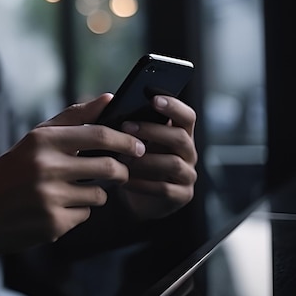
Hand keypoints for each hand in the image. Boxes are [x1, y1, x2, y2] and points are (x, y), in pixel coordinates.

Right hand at [0, 94, 145, 290]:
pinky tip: (53, 209)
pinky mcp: (53, 224)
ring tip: (69, 191)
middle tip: (119, 171)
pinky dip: (76, 212)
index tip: (139, 145)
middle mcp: (46, 168)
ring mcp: (50, 198)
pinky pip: (84, 215)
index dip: (125, 140)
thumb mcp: (33, 140)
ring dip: (94, 193)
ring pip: (99, 195)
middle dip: (121, 171)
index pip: (98, 134)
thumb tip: (109, 99)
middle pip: (109, 168)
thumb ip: (72, 118)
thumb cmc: (6, 173)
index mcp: (41, 141)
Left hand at [117, 95, 197, 220]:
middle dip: (152, 131)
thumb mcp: (131, 140)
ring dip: (146, 159)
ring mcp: (187, 175)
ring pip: (173, 163)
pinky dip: (143, 184)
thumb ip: (124, 121)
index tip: (153, 99)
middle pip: (180, 137)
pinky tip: (124, 180)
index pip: (186, 116)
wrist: (135, 197)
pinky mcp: (181, 196)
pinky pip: (164, 188)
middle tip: (126, 127)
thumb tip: (107, 100)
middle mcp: (188, 152)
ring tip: (123, 158)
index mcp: (180, 133)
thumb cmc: (133, 160)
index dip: (173, 106)